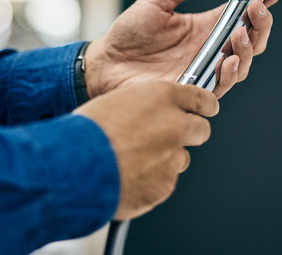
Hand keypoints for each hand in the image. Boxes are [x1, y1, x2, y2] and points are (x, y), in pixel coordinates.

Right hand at [75, 82, 217, 219]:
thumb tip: (153, 115)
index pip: (200, 98)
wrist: (74, 168)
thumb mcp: (117, 103)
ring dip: (165, 160)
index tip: (206, 109)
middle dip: (190, 133)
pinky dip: (150, 182)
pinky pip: (164, 182)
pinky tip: (127, 177)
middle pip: (201, 129)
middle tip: (170, 138)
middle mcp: (174, 125)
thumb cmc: (87, 132)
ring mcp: (172, 157)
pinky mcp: (165, 184)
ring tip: (133, 161)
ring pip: (181, 158)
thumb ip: (144, 108)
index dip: (205, 105)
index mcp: (161, 97)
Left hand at [84, 0, 281, 98]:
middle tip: (257, 10)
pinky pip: (220, 87)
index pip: (243, 15)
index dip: (264, 3)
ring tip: (240, 33)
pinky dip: (228, 74)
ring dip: (247, 50)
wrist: (105, 63)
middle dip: (261, 27)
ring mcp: (204, 71)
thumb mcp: (159, 0)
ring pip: (241, 65)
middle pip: (251, 42)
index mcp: (207, 27)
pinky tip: (226, 61)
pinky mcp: (192, 91)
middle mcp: (211, 50)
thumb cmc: (129, 33)